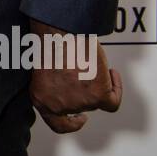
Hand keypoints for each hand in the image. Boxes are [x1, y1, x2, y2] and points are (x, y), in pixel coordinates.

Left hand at [28, 19, 122, 133]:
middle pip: (80, 106)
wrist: (58, 32)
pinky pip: (113, 101)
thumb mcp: (44, 67)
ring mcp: (77, 103)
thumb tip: (72, 81)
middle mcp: (57, 104)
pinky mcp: (96, 97)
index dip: (70, 123)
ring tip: (94, 62)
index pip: (57, 123)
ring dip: (98, 83)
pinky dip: (116, 88)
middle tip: (88, 70)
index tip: (79, 118)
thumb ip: (55, 81)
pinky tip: (112, 73)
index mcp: (40, 97)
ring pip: (96, 100)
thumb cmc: (48, 41)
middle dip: (85, 90)